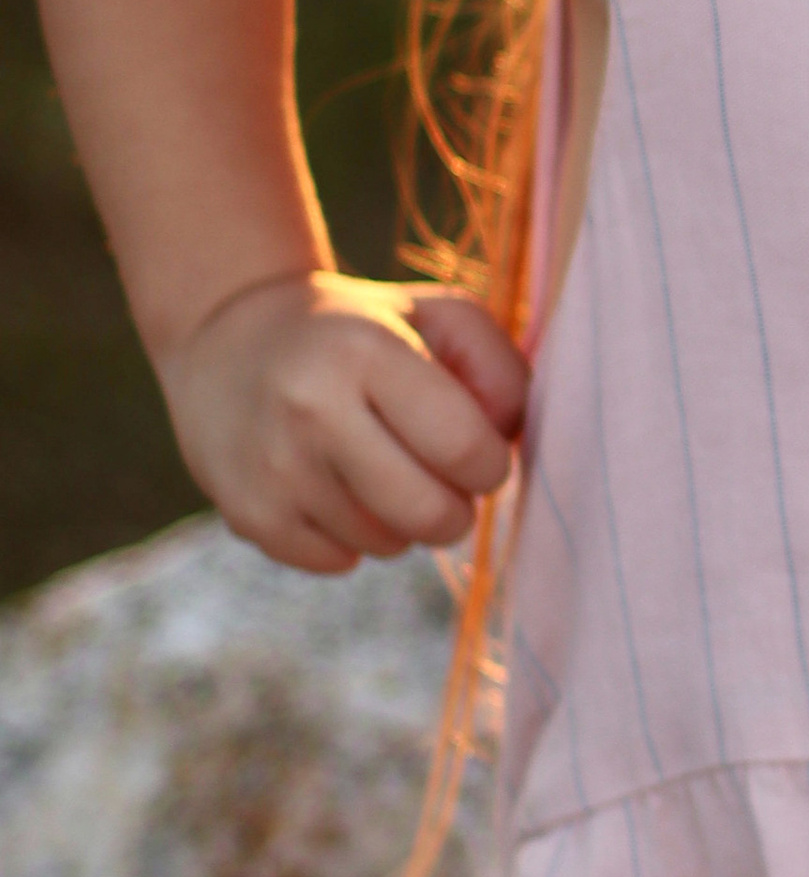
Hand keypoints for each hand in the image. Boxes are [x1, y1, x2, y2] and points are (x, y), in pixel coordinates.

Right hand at [154, 269, 529, 575]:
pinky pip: (337, 561)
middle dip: (459, 509)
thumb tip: (509, 440)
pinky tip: (342, 490)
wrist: (231, 337)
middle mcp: (312, 411)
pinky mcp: (248, 515)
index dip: (492, 464)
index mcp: (366, 351)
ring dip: (405, 522)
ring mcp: (274, 469)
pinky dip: (356, 539)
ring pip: (386, 543)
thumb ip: (498, 367)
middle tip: (451, 482)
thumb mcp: (438, 315)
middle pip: (427, 511)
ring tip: (387, 470)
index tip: (486, 454)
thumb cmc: (362, 329)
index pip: (461, 445)